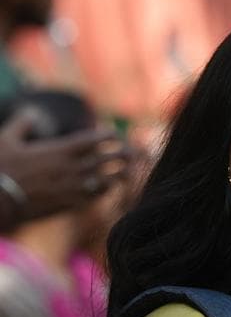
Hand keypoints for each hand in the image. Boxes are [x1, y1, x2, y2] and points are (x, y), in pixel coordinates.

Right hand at [0, 109, 128, 226]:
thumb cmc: (0, 168)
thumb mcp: (7, 140)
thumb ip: (22, 123)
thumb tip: (32, 113)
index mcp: (61, 150)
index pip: (96, 139)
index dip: (109, 135)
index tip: (115, 134)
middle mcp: (73, 168)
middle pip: (110, 158)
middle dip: (124, 153)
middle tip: (131, 152)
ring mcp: (75, 187)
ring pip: (110, 179)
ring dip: (120, 173)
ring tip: (126, 171)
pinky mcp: (72, 204)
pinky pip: (98, 196)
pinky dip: (106, 190)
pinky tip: (107, 187)